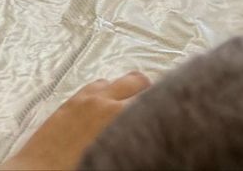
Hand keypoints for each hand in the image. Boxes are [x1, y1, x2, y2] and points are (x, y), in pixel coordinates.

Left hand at [0, 72, 152, 170]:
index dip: (166, 103)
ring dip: (126, 89)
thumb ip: (134, 143)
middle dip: (151, 91)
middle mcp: (102, 101)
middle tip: (157, 107)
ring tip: (132, 105)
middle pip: (138, 81)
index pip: (153, 99)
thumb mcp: (115, 157)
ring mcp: (84, 99)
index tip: (173, 109)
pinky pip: (94, 86)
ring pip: (115, 80)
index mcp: (117, 115)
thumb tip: (148, 141)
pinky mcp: (69, 103)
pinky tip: (105, 105)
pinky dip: (105, 91)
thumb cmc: (73, 168)